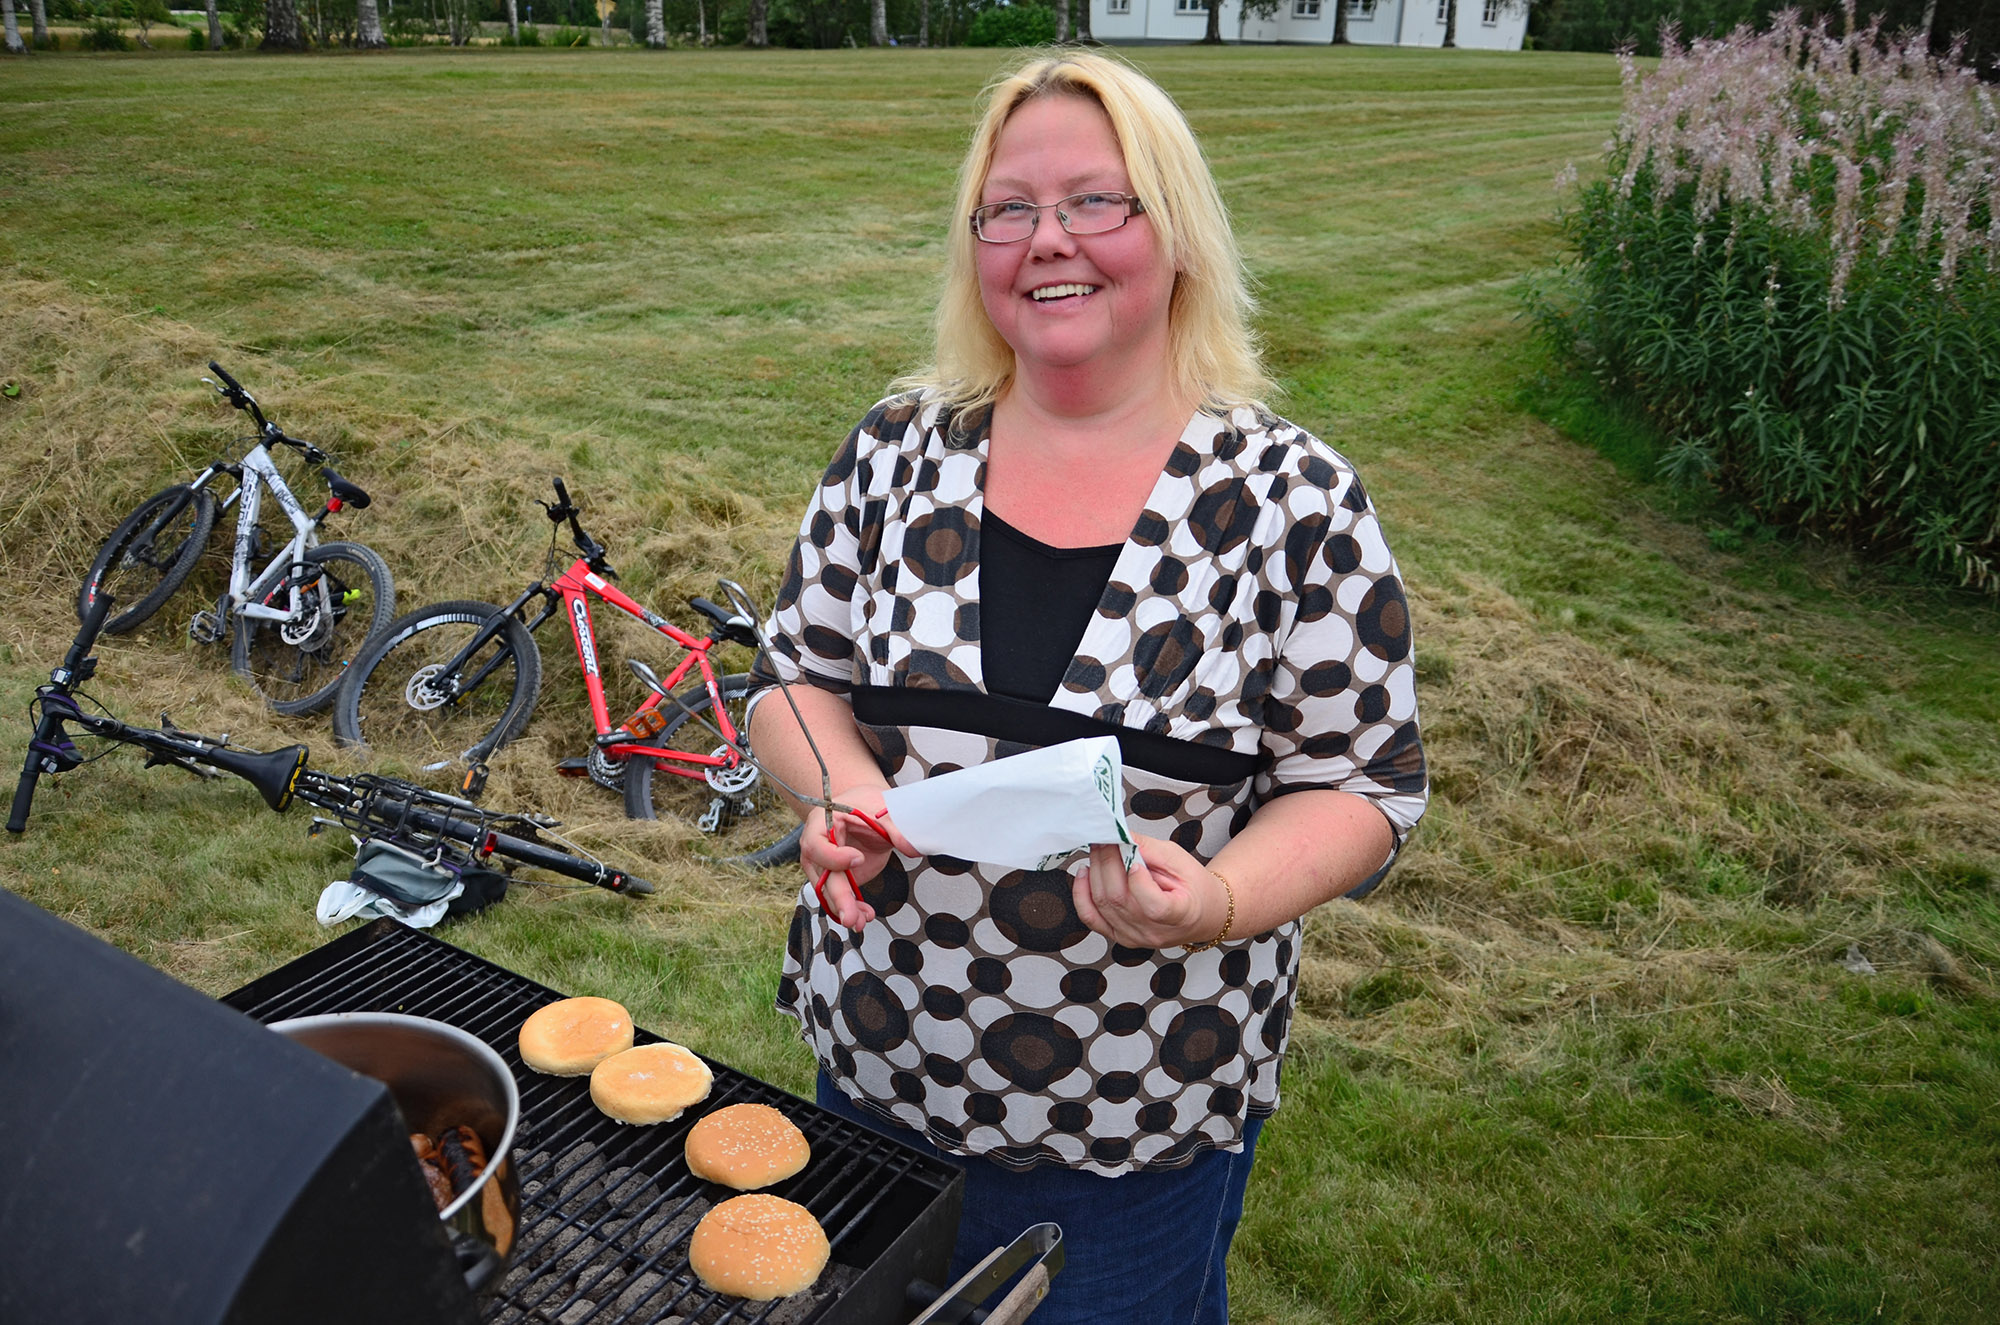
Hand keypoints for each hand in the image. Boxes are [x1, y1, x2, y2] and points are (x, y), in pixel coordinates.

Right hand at [798, 785, 916, 932]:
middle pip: (822, 875)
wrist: (863, 808)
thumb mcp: (882, 807)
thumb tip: (913, 847)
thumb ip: (896, 826)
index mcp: (820, 823)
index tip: (859, 859)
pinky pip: (840, 896)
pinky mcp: (838, 878)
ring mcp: (825, 865)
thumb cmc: (866, 803)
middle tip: (851, 917)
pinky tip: (865, 915)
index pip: (817, 844)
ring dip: (845, 908)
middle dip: (838, 897)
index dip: (834, 856)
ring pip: (829, 892)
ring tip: (862, 921)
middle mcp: (816, 847)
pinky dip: (852, 907)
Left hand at [1071, 835, 1230, 950]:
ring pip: (1102, 904)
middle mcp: (1154, 932)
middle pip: (1119, 899)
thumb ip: (1150, 849)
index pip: (1154, 907)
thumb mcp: (1180, 861)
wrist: (1199, 913)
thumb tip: (1120, 836)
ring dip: (1094, 872)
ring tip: (1097, 850)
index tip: (1133, 858)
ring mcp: (1134, 937)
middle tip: (1104, 838)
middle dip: (1107, 862)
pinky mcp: (1119, 935)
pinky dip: (1082, 894)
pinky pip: (1091, 918)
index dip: (1139, 882)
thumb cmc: (1194, 887)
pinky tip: (1084, 874)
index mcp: (1180, 915)